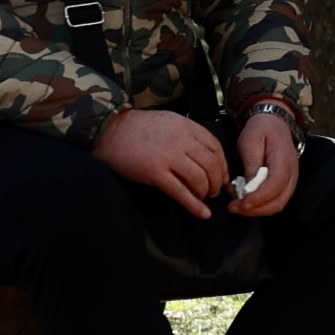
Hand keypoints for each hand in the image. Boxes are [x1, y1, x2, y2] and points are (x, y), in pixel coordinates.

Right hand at [95, 105, 230, 209]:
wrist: (111, 131)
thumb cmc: (140, 128)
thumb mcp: (170, 122)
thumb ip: (188, 135)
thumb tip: (205, 155)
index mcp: (186, 126)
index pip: (216, 148)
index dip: (223, 165)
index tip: (223, 176)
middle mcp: (181, 140)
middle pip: (211, 165)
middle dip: (217, 181)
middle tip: (215, 191)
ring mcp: (168, 156)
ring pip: (199, 179)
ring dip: (206, 192)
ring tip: (205, 197)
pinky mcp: (155, 172)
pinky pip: (180, 192)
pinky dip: (194, 205)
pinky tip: (202, 213)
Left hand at [226, 105, 300, 214]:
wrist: (274, 123)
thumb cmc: (261, 130)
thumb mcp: (251, 141)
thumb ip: (251, 164)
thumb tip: (248, 188)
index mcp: (284, 160)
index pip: (275, 184)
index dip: (259, 197)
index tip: (242, 203)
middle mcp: (292, 174)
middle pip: (278, 201)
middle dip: (255, 209)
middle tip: (233, 207)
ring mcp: (290, 181)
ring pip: (277, 205)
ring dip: (256, 210)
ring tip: (235, 203)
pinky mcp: (283, 185)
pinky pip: (274, 201)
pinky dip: (259, 205)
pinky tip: (242, 198)